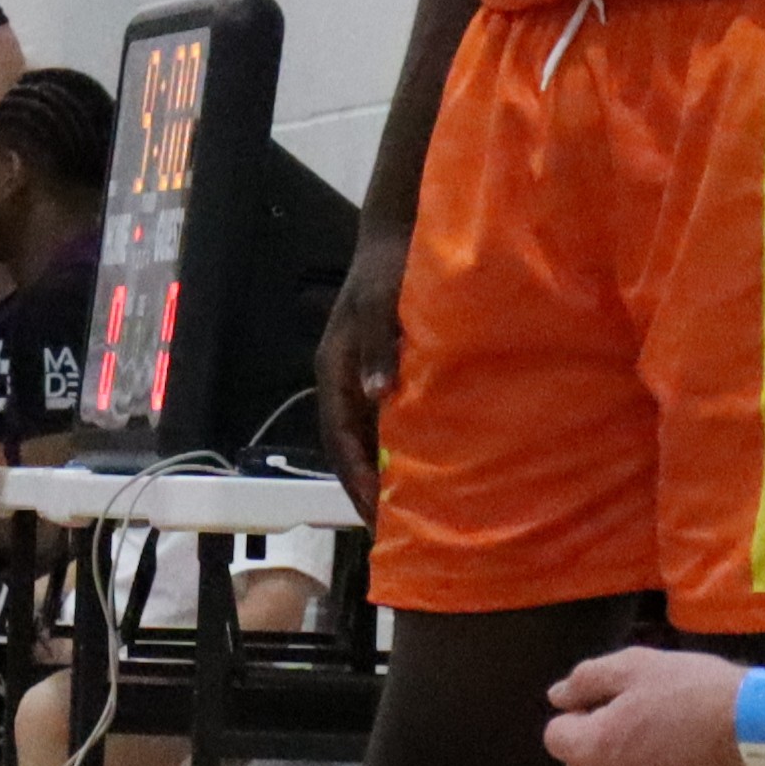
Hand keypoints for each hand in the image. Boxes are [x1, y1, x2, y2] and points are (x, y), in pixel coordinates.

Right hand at [315, 225, 410, 510]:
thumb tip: (377, 396)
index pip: (338, 440)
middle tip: (395, 531)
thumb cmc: (387, 270)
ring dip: (386, 473)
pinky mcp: (387, 373)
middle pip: (351, 449)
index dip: (355, 479)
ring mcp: (365, 380)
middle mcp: (345, 383)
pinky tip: (431, 468)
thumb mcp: (378, 305)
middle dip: (368, 489)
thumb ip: (377, 348)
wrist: (400, 234)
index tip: (376, 514)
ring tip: (414, 512)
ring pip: (370, 438)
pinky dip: (404, 448)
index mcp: (333, 373)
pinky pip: (390, 422)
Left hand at [542, 645, 756, 765]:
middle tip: (642, 719)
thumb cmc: (694, 692)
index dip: (579, 716)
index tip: (612, 703)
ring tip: (670, 743)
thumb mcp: (637, 666)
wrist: (759, 733)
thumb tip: (556, 696)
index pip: (555, 737)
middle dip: (600, 745)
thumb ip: (587, 679)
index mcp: (594, 750)